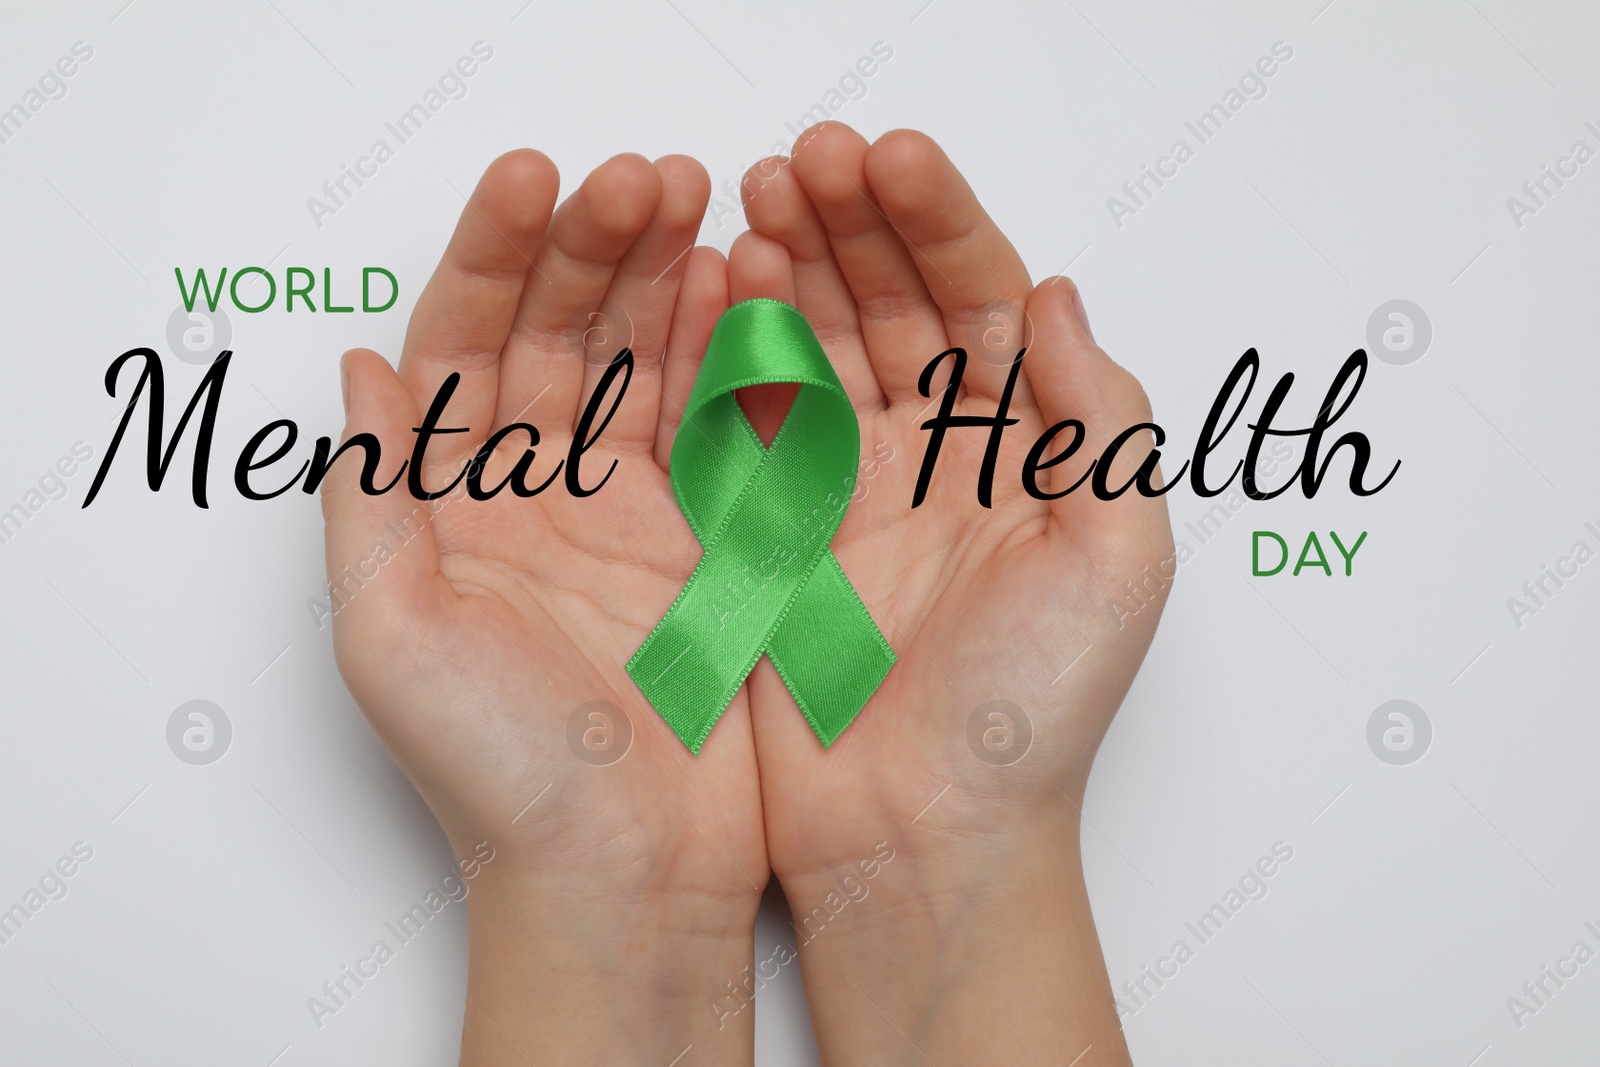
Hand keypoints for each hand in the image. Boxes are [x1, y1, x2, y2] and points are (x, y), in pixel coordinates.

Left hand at [320, 150, 765, 1064]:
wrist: (626, 880)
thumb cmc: (501, 778)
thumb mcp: (393, 637)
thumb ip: (373, 498)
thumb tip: (358, 367)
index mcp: (449, 508)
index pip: (459, 345)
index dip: (491, 254)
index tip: (535, 181)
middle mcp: (535, 497)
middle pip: (555, 334)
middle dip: (594, 245)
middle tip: (644, 175)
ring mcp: (627, 512)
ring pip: (641, 363)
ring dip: (664, 276)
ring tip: (698, 199)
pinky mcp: (708, 541)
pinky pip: (715, 422)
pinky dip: (728, 350)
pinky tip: (741, 286)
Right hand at [731, 123, 1172, 1063]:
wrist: (924, 842)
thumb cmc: (1031, 719)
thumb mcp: (1116, 561)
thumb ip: (1102, 421)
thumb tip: (1058, 296)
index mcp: (1024, 453)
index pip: (983, 300)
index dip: (940, 221)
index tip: (889, 161)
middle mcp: (935, 458)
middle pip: (892, 303)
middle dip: (852, 222)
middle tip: (804, 158)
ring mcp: (846, 490)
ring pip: (814, 343)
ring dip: (787, 265)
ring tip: (752, 199)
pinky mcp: (771, 531)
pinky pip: (748, 416)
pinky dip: (729, 348)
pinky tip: (714, 288)